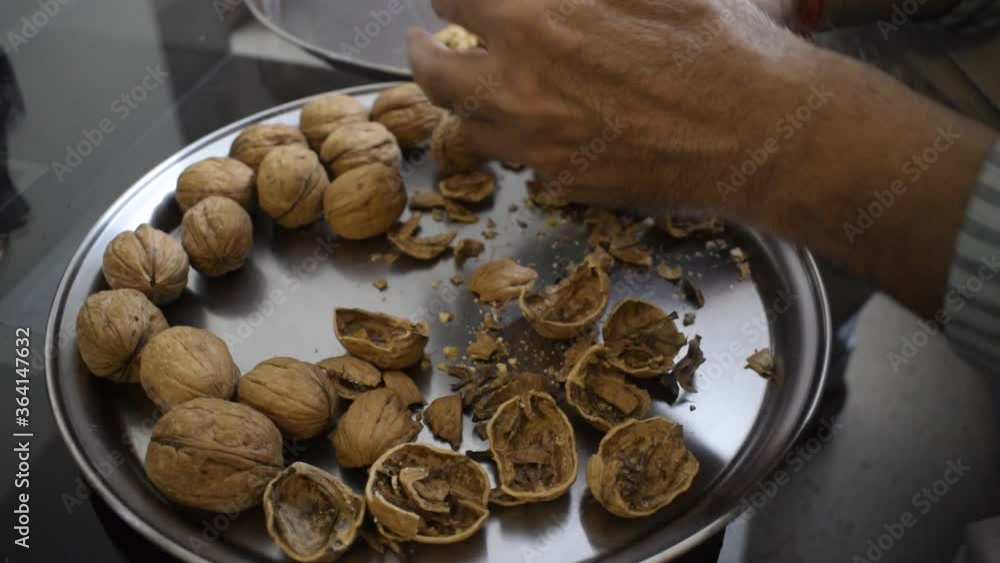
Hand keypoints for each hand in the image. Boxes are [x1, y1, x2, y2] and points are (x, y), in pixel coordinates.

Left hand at [409, 0, 995, 315]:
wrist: (764, 134)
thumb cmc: (721, 46)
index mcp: (538, 23)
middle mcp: (520, 89)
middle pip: (434, 75)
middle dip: (423, 53)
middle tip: (425, 44)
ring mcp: (539, 145)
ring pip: (466, 127)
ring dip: (461, 103)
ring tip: (469, 89)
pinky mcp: (565, 183)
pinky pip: (515, 161)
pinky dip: (508, 139)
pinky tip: (527, 125)